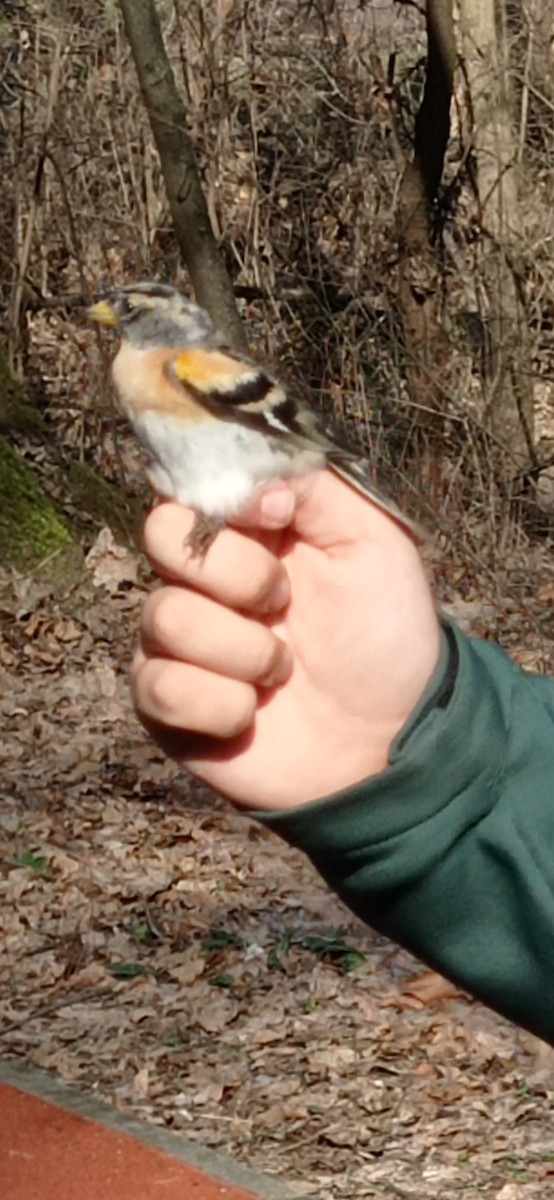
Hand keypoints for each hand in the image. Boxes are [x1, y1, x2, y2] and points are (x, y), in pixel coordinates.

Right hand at [132, 471, 440, 810]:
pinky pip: (161, 687)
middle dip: (237, 574)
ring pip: (166, 616)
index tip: (277, 519)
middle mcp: (200, 578)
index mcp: (245, 529)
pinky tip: (253, 712)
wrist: (389, 738)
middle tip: (284, 602)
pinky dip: (221, 704)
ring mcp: (177, 640)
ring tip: (283, 670)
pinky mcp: (165, 703)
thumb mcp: (372, 540)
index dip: (225, 495)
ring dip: (243, 650)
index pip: (190, 480)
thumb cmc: (383, 635)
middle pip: (161, 534)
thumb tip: (252, 482)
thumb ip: (314, 486)